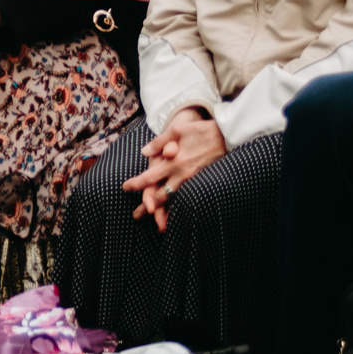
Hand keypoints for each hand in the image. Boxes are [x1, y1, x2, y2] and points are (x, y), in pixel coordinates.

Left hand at [123, 107, 227, 232]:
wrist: (227, 136)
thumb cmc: (201, 130)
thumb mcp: (177, 130)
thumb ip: (159, 142)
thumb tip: (144, 152)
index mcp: (173, 162)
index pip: (150, 177)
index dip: (137, 184)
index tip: (125, 188)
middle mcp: (182, 174)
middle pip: (161, 195)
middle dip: (147, 206)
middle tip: (136, 215)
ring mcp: (194, 180)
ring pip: (176, 199)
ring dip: (164, 212)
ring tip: (155, 223)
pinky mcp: (203, 182)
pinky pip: (188, 197)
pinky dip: (181, 207)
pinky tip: (176, 214)